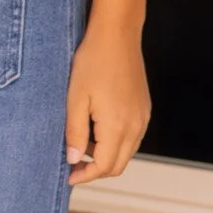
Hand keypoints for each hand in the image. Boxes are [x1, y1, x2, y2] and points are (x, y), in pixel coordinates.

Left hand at [65, 23, 150, 183]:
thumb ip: (75, 132)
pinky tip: (96, 129)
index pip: (104, 166)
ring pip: (126, 152)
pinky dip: (115, 142)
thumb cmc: (93, 62)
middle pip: (118, 165)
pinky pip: (132, 137)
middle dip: (95, 170)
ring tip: (80, 144)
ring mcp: (143, 118)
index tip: (68, 176)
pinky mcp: (144, 109)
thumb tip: (73, 159)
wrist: (117, 36)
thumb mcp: (75, 98)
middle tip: (72, 164)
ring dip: (105, 156)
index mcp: (118, 127)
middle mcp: (136, 126)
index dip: (85, 175)